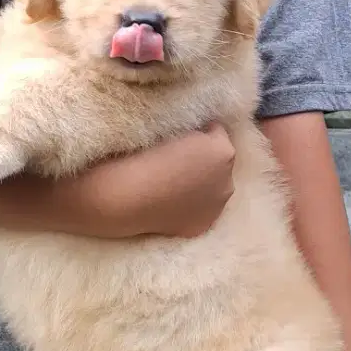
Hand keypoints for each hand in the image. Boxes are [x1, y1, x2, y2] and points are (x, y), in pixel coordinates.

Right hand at [72, 122, 234, 238]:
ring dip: (199, 183)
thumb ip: (191, 128)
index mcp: (222, 150)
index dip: (196, 131)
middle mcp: (227, 180)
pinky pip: (201, 210)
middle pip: (218, 162)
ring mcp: (216, 208)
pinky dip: (190, 206)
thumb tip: (192, 131)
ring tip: (171, 183)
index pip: (216, 131)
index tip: (177, 135)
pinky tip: (170, 203)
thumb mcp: (170, 124)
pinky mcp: (202, 227)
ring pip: (212, 188)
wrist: (124, 197)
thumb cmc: (141, 154)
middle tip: (174, 160)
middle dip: (202, 159)